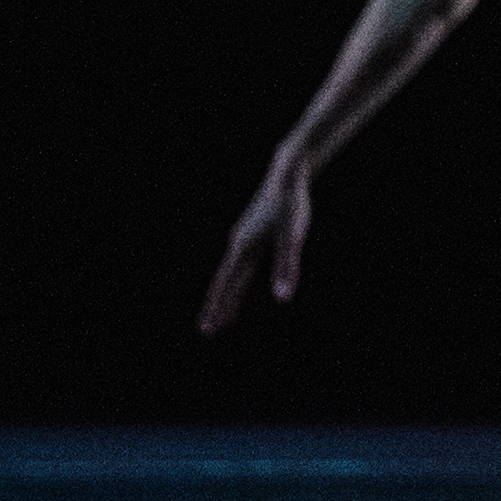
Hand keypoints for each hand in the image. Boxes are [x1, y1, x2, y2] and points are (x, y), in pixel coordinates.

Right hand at [200, 160, 310, 333]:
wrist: (288, 171)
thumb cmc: (291, 203)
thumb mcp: (292, 236)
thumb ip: (287, 267)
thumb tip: (283, 298)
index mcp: (243, 249)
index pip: (227, 286)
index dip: (219, 308)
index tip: (208, 329)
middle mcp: (238, 244)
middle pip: (225, 282)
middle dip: (217, 306)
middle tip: (207, 330)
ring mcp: (244, 236)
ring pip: (232, 271)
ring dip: (227, 292)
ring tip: (225, 312)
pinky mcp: (252, 230)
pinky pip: (241, 260)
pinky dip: (238, 276)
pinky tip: (240, 278)